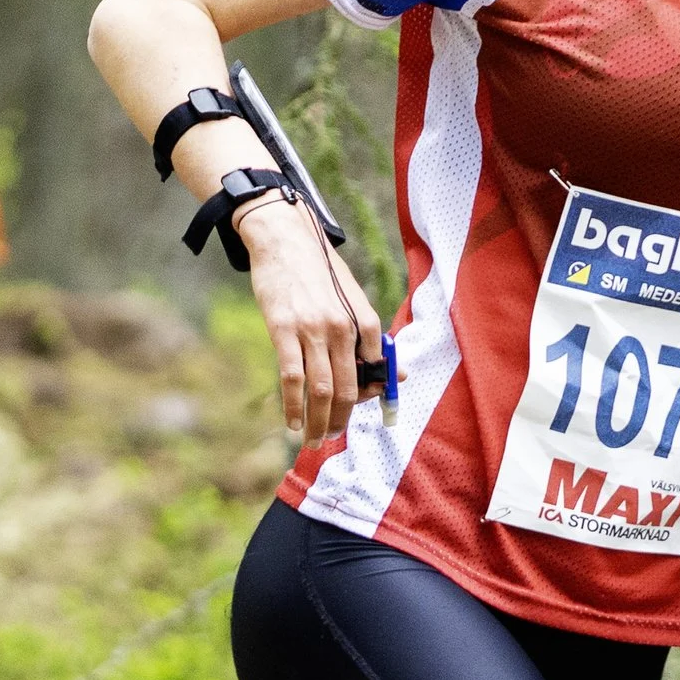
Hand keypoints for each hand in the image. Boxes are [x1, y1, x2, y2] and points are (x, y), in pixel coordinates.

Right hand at [240, 194, 384, 447]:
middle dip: (342, 420)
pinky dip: (293, 406)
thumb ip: (370, 338)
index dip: (367, 399)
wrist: (284, 240)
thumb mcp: (353, 299)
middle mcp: (343, 327)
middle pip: (349, 388)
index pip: (374, 372)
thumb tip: (396, 375)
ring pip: (322, 389)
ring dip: (319, 421)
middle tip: (332, 437)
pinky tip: (292, 421)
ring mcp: (313, 329)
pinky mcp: (283, 330)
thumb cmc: (319, 272)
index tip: (355, 413)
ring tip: (314, 439)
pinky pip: (292, 378)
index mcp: (364, 319)